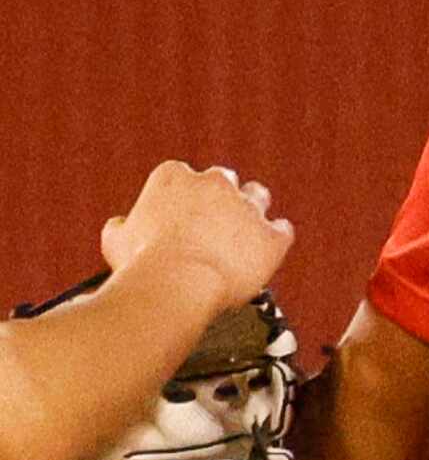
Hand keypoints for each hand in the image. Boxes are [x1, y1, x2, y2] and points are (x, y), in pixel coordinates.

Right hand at [100, 161, 294, 314]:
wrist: (178, 285)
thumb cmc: (142, 265)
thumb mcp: (116, 241)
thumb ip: (120, 226)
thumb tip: (120, 224)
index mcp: (174, 177)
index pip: (182, 175)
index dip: (181, 194)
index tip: (180, 211)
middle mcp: (215, 182)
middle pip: (223, 179)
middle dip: (219, 196)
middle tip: (213, 220)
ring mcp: (247, 206)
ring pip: (257, 196)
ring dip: (251, 210)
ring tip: (244, 231)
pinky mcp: (271, 234)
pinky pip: (281, 230)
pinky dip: (275, 237)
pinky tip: (268, 247)